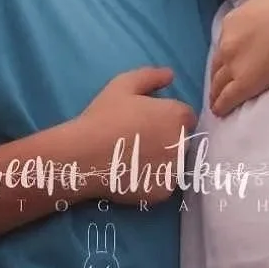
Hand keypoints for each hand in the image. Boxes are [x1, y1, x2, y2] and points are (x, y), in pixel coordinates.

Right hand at [75, 67, 197, 205]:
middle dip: (168, 139)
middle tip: (139, 141)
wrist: (83, 156)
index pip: (185, 117)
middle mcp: (183, 143)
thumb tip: (171, 75)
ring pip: (175, 164)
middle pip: (183, 140)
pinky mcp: (163, 192)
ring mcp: (174, 169)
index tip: (148, 122)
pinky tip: (133, 174)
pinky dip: (153, 180)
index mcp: (178, 116)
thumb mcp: (124, 84)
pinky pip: (164, 184)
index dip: (167, 118)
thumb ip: (151, 76)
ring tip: (135, 159)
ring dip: (163, 161)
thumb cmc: (104, 117)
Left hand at [209, 0, 268, 114]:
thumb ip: (258, 11)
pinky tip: (220, 112)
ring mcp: (233, 65)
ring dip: (216, 93)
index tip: (227, 62)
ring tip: (216, 102)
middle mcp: (227, 43)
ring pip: (218, 84)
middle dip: (216, 76)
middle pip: (217, 65)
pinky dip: (221, 106)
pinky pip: (227, 98)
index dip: (225, 55)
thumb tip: (264, 12)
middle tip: (216, 86)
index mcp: (232, 22)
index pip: (223, 44)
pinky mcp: (244, 83)